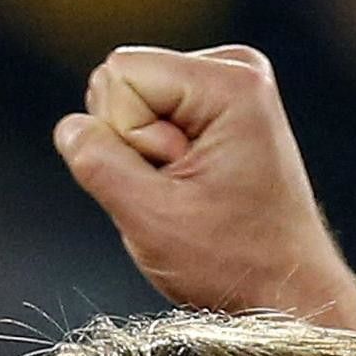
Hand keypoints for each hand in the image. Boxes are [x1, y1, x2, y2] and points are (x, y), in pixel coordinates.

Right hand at [54, 46, 355, 334]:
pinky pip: (150, 121)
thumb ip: (99, 164)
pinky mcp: (220, 109)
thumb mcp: (151, 219)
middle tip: (184, 192)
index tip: (173, 181)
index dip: (127, 138)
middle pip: (124, 84)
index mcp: (230, 81)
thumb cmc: (234, 260)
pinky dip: (161, 161)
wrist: (287, 287)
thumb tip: (69, 127)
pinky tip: (196, 190)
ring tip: (193, 194)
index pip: (117, 75)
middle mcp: (236, 68)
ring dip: (148, 159)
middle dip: (137, 146)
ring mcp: (230, 87)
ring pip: (133, 106)